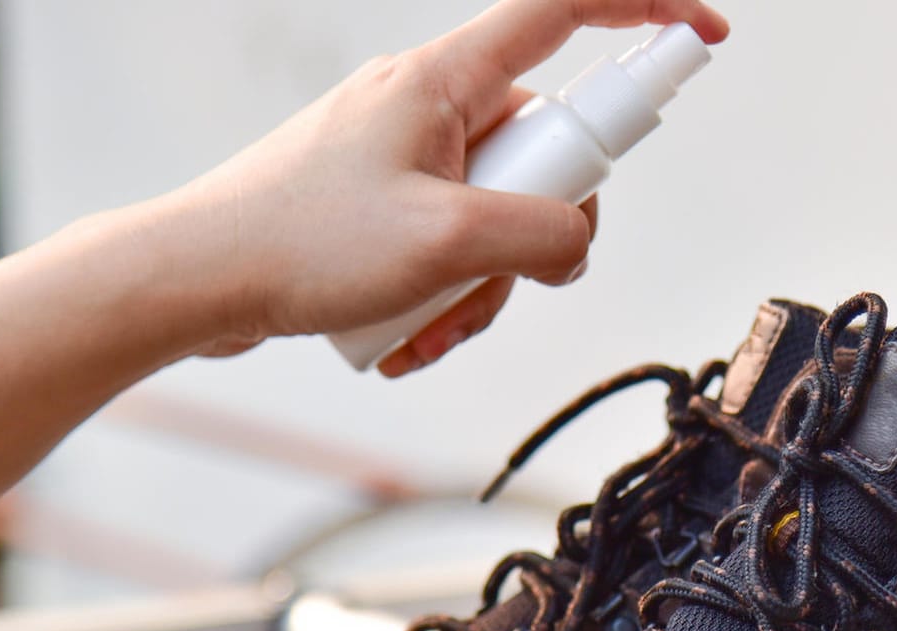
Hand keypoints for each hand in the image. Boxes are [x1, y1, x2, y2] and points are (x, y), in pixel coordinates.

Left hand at [155, 0, 727, 375]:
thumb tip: (578, 241)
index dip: (645, 10)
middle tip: (486, 274)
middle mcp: (428, 105)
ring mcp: (405, 154)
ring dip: (483, 285)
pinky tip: (404, 332)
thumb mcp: (446, 243)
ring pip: (502, 216)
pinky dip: (446, 293)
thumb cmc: (296, 245)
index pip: (563, 11)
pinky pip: (455, 243)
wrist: (193, 281)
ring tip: (429, 321)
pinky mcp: (384, 202)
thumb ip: (543, 233)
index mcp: (444, 80)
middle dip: (537, 236)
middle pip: (545, 153)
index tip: (703, 34)